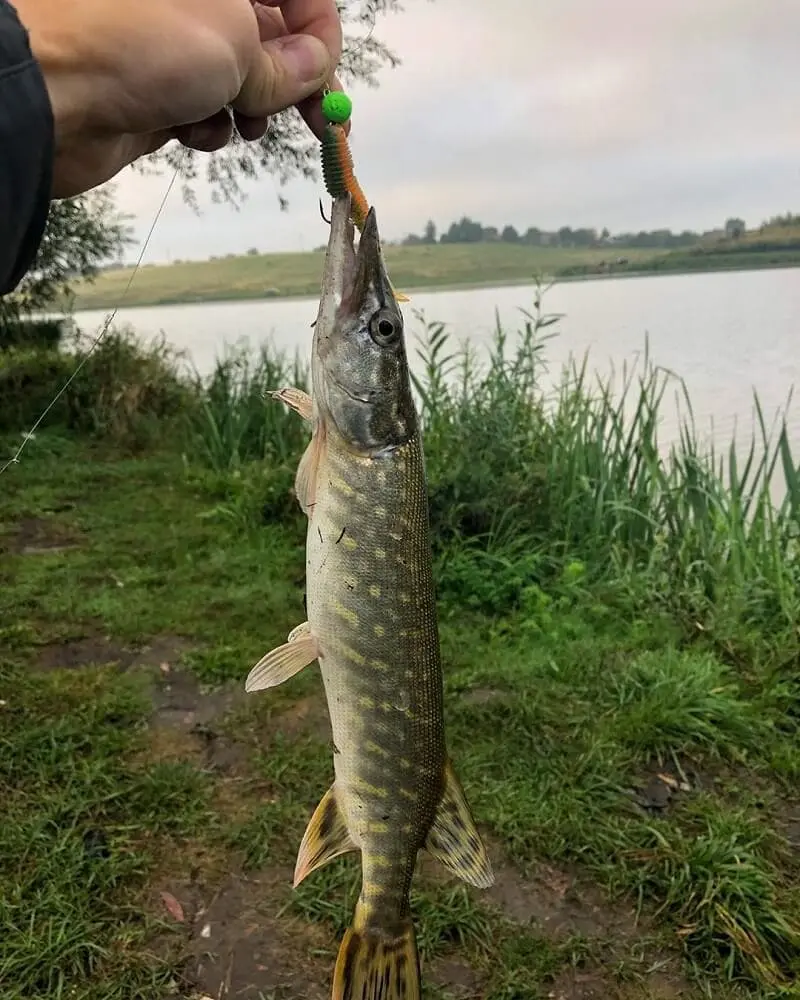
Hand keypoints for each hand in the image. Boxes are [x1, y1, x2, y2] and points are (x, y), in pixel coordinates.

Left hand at [13, 0, 342, 197]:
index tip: (328, 79)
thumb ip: (290, 64)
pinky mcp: (156, 92)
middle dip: (293, 82)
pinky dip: (208, 127)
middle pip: (270, 38)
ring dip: (252, 109)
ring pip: (240, 81)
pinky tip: (191, 132)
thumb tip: (317, 70)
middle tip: (317, 124)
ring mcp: (174, 47)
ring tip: (245, 125)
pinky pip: (204, 111)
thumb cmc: (146, 44)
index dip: (320, 34)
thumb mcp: (238, 45)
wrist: (55, 92)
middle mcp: (200, 3)